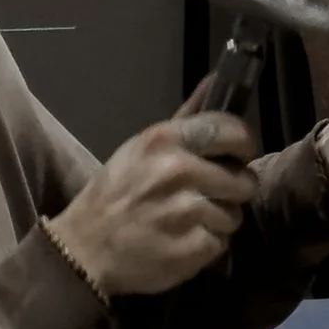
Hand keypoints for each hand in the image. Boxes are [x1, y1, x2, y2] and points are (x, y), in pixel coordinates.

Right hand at [46, 104, 258, 298]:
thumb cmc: (116, 193)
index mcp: (166, 139)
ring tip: (187, 221)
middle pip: (244, 180)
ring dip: (217, 220)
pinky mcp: (192, 248)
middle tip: (207, 195)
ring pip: (234, 215)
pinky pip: (221, 243)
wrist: (84, 250)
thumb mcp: (143, 147)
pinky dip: (206, 246)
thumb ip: (187, 116)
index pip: (232, 131)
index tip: (239, 156)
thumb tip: (217, 78)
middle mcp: (179, 171)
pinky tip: (182, 241)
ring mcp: (186, 212)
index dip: (244, 145)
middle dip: (232, 190)